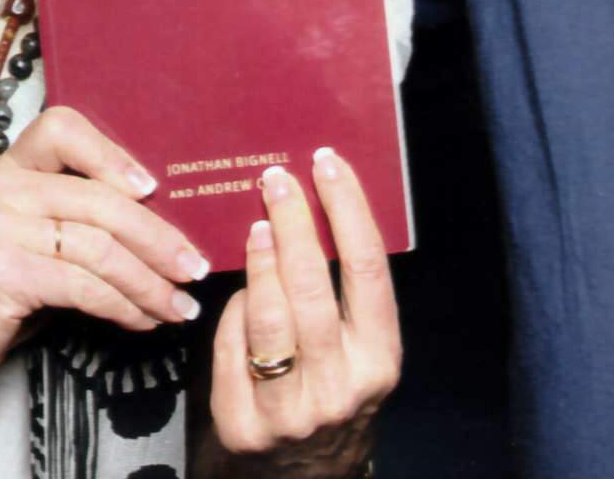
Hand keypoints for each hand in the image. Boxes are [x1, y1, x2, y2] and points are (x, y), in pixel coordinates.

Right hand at [0, 106, 209, 398]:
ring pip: (98, 247)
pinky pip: (82, 285)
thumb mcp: (21, 239)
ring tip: (176, 304)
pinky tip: (140, 318)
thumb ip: (67, 218)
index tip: (154, 188)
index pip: (60, 128)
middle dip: (158, 238)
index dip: (113, 153)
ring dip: (148, 282)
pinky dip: (122, 305)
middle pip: (99, 200)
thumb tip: (153, 222)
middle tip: (192, 266)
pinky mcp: (1, 274)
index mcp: (3, 170)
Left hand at [208, 148, 399, 475]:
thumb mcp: (360, 353)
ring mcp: (290, 409)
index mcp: (380, 359)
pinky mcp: (244, 424)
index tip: (328, 164)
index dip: (348, 209)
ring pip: (270, 317)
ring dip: (260, 261)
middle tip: (276, 179)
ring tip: (256, 224)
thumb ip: (344, 298)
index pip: (367, 269)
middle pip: (312, 287)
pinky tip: (240, 291)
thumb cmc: (336, 392)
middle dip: (292, 223)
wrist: (305, 475)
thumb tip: (310, 210)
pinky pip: (232, 350)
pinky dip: (235, 314)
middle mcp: (341, 385)